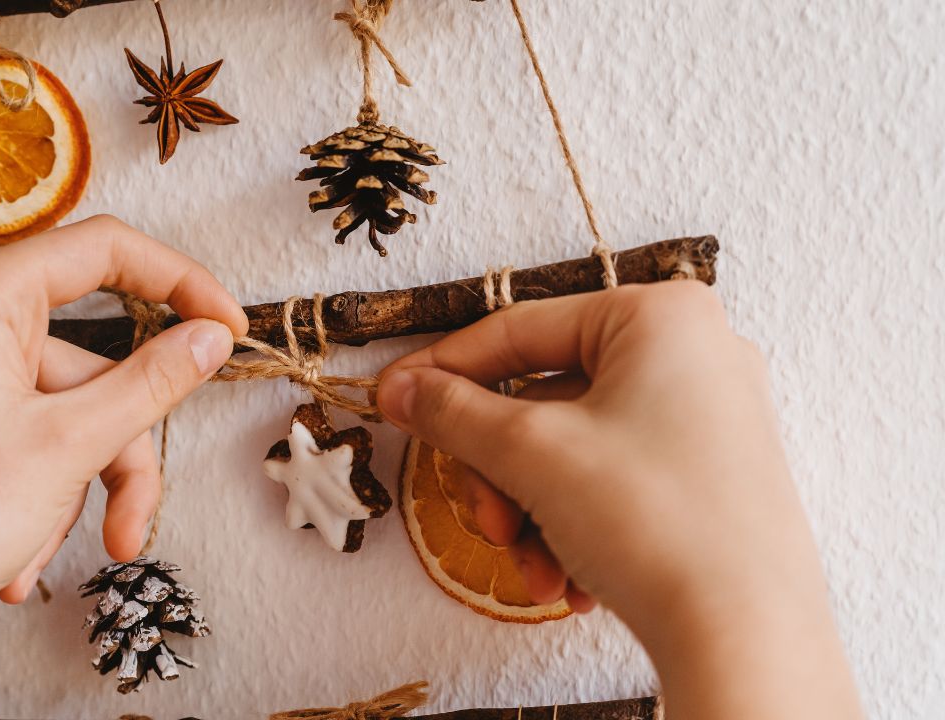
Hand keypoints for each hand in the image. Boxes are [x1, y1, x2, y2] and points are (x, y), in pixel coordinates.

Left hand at [0, 216, 247, 719]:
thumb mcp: (71, 444)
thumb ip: (153, 380)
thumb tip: (212, 334)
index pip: (105, 250)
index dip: (180, 282)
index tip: (230, 327)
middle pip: (96, 361)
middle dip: (121, 448)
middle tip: (136, 518)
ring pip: (74, 413)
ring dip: (85, 488)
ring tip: (64, 554)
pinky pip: (40, 439)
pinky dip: (49, 497)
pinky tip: (19, 562)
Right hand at [376, 281, 860, 719]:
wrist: (747, 638)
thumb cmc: (658, 522)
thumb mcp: (533, 453)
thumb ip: (455, 411)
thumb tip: (403, 389)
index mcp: (660, 317)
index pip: (519, 329)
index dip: (444, 370)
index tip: (394, 399)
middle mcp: (691, 354)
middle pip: (542, 398)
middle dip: (500, 472)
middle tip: (485, 519)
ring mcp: (706, 417)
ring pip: (571, 450)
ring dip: (531, 513)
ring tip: (533, 567)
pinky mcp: (708, 475)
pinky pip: (611, 482)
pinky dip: (574, 528)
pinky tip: (569, 580)